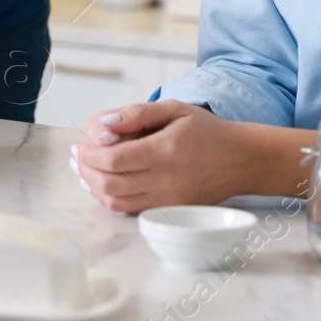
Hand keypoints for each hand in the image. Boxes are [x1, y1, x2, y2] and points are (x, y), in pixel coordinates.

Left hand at [69, 100, 255, 212]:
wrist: (243, 160)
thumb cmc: (208, 131)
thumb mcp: (175, 109)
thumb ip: (137, 114)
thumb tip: (103, 124)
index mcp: (165, 152)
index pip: (113, 159)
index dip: (89, 154)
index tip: (80, 145)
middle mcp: (166, 181)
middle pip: (109, 183)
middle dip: (86, 170)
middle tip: (77, 157)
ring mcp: (169, 200)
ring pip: (116, 201)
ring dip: (94, 187)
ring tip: (85, 170)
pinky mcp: (171, 211)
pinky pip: (131, 209)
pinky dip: (111, 198)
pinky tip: (105, 183)